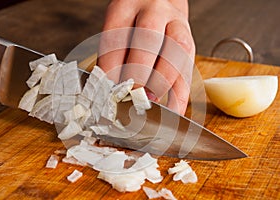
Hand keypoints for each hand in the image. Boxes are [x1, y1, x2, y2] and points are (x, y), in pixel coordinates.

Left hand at [98, 0, 194, 114]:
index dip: (112, 66)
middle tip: (131, 96)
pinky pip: (188, 68)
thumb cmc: (134, 20)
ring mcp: (176, 26)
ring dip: (162, 83)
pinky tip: (174, 110)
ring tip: (151, 103)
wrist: (161, 2)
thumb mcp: (117, 28)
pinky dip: (181, 93)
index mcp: (128, 6)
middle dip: (139, 72)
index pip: (117, 36)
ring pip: (175, 52)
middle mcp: (155, 12)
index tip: (107, 89)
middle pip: (148, 39)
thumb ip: (112, 55)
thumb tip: (109, 89)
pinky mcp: (190, 44)